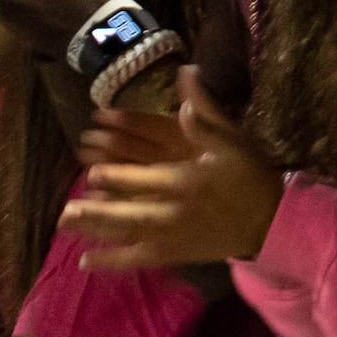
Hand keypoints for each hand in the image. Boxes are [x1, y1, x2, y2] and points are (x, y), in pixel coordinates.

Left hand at [59, 69, 282, 268]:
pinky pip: (139, 259)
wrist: (272, 221)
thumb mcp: (231, 139)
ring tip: (65, 227)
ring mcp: (173, 236)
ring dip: (96, 231)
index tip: (92, 172)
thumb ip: (204, 111)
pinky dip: (112, 261)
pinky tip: (85, 260)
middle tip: (66, 210)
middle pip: (130, 213)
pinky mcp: (175, 254)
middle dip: (97, 211)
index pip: (145, 178)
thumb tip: (186, 75)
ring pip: (129, 235)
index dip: (117, 177)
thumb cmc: (250, 176)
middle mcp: (175, 212)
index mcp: (186, 180)